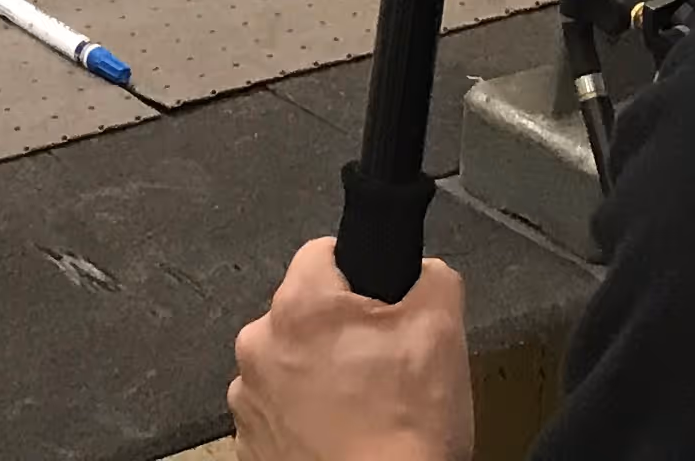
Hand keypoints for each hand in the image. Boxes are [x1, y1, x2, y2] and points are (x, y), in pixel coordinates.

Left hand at [228, 240, 474, 460]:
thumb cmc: (402, 438)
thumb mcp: (443, 332)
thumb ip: (433, 277)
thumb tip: (424, 270)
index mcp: (300, 306)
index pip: (324, 252)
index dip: (362, 274)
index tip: (379, 302)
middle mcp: (260, 346)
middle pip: (305, 313)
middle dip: (341, 331)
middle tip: (381, 363)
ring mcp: (250, 398)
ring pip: (291, 364)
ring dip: (320, 376)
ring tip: (363, 407)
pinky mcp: (252, 442)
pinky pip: (280, 411)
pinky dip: (305, 418)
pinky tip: (341, 435)